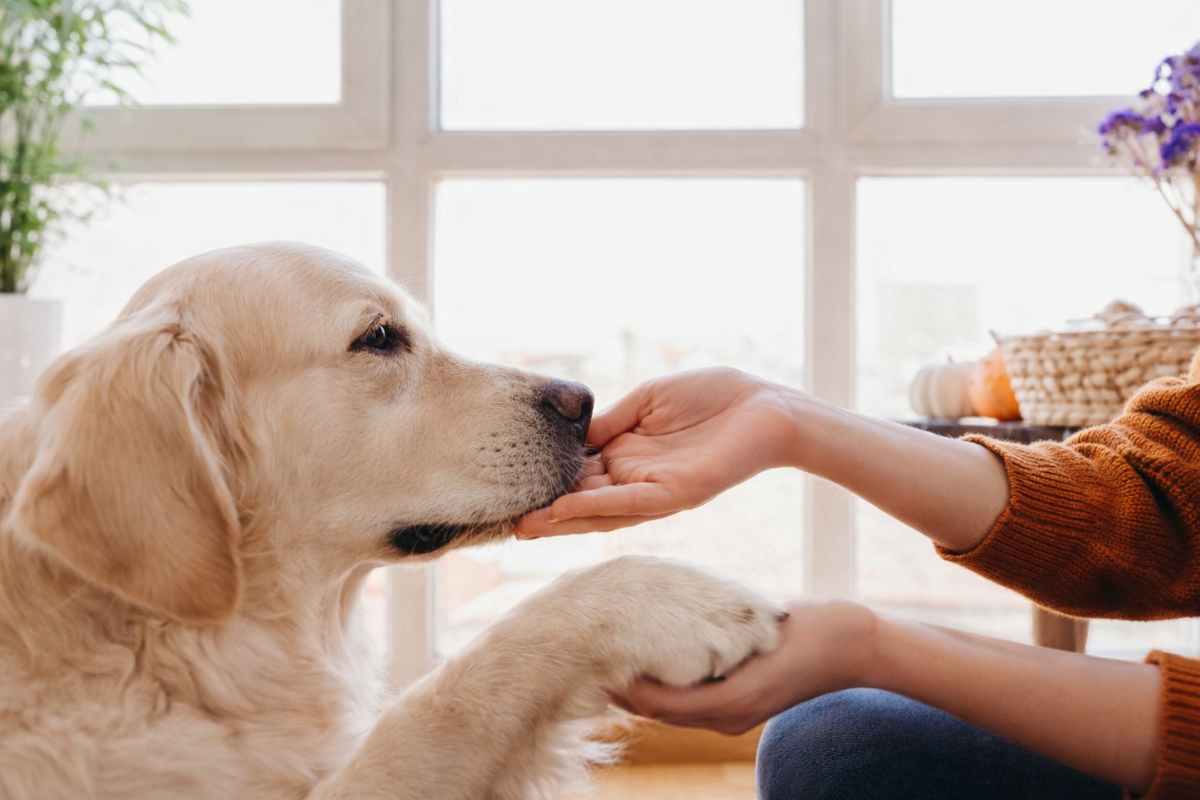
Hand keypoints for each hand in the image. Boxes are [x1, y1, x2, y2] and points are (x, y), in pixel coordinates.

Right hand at [516, 367, 803, 537]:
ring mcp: (656, 488)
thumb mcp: (648, 400)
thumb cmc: (713, 395)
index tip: (512, 490)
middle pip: (583, 500)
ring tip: (524, 526)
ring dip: (563, 519)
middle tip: (505, 523)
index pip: (579, 474)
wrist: (765, 405)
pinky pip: (630, 503)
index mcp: (628, 454)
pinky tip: (565, 508)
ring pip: (601, 510)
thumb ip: (610, 421)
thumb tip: (571, 434)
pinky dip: (596, 506)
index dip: (548, 483)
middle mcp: (637, 478)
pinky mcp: (677, 492)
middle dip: (546, 512)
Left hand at [611, 601, 876, 734]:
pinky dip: (668, 686)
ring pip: (673, 709)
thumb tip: (659, 621)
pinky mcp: (741, 704)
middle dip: (624, 688)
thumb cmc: (806, 630)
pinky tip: (653, 658)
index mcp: (729, 703)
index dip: (622, 684)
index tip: (595, 659)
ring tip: (613, 655)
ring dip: (643, 688)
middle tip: (592, 655)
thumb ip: (710, 633)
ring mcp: (735, 714)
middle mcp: (727, 716)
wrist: (852, 644)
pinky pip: (693, 701)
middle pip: (658, 711)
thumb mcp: (754, 626)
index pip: (656, 704)